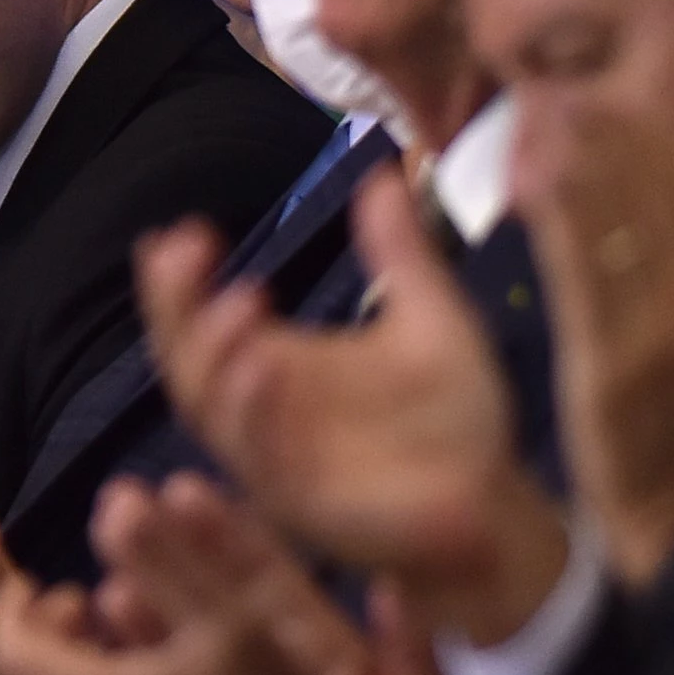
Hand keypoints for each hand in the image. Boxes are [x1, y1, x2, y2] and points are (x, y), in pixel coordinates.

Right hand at [135, 169, 569, 642]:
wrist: (498, 504)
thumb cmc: (458, 418)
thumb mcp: (431, 316)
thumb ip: (401, 251)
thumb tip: (384, 170)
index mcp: (279, 365)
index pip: (202, 318)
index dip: (180, 279)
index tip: (186, 230)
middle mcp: (264, 411)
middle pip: (187, 359)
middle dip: (174, 307)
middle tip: (180, 253)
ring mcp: (277, 459)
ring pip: (213, 413)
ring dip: (215, 357)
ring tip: (241, 302)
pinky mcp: (304, 503)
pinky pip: (262, 461)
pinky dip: (257, 416)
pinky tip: (265, 366)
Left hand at [512, 105, 673, 587]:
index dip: (654, 151)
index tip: (613, 104)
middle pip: (656, 206)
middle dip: (609, 145)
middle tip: (564, 93)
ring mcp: (661, 337)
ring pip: (619, 233)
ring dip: (580, 169)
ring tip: (544, 119)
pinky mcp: (609, 369)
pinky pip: (583, 283)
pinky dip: (560, 229)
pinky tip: (533, 186)